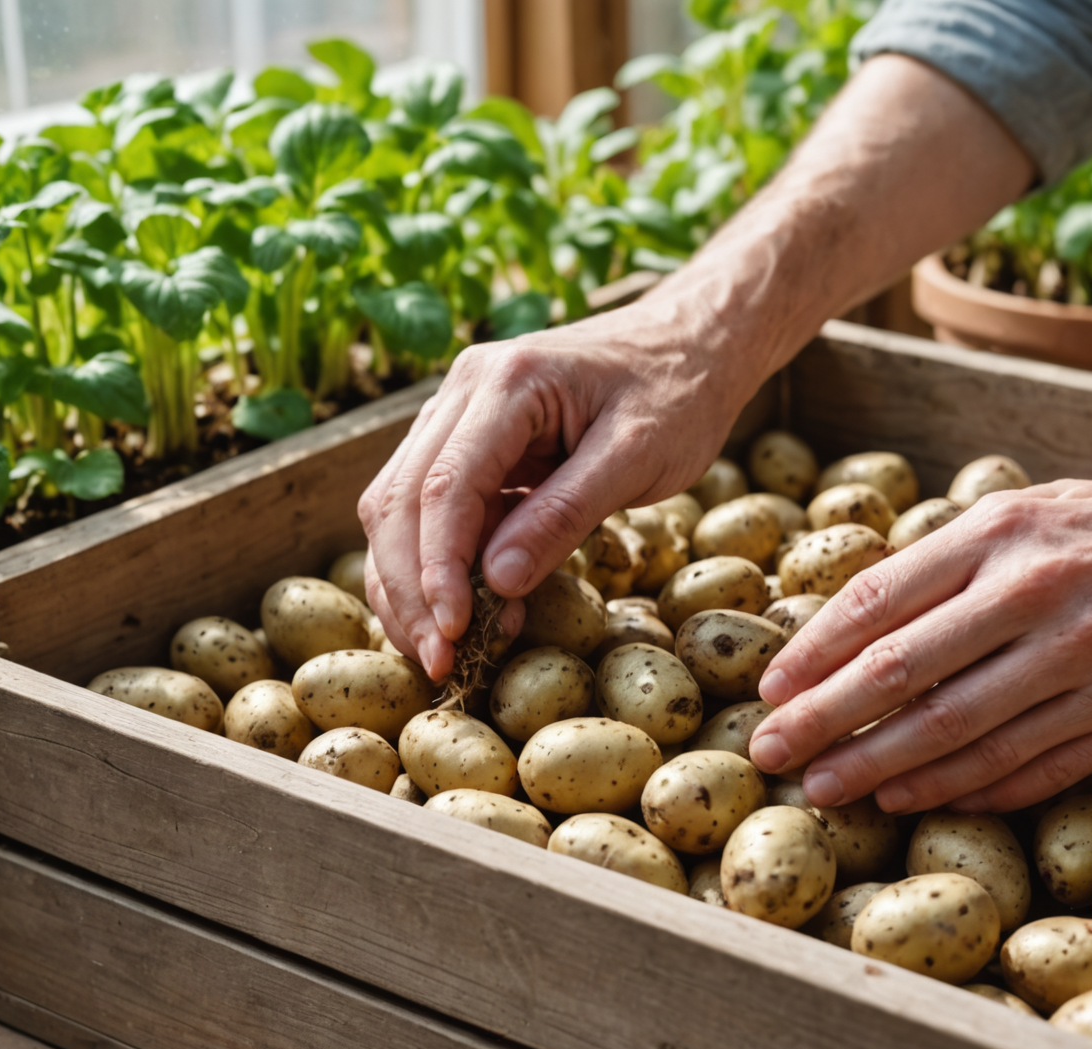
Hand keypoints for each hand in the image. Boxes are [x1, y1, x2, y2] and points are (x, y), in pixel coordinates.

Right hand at [358, 302, 749, 679]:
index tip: (455, 631)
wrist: (691, 343)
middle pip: (401, 500)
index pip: (445, 487)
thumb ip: (566, 514)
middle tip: (442, 661)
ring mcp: (459, 414)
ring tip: (446, 649)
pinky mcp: (469, 442)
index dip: (439, 568)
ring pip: (400, 507)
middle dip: (411, 589)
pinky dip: (439, 564)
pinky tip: (470, 612)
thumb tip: (496, 582)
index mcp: (506, 382)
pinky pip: (432, 510)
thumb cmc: (678, 393)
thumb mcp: (638, 457)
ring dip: (412, 583)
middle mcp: (464, 390)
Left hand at [746, 478, 1091, 812]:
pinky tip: (914, 800)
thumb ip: (956, 555)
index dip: (815, 652)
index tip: (771, 688)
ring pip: (960, 733)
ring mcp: (1088, 666)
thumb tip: (854, 614)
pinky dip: (963, 790)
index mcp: (1010, 532)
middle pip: (904, 674)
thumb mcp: (1042, 509)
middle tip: (772, 753)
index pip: (882, 599)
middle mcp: (1043, 596)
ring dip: (882, 769)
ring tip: (830, 790)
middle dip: (825, 721)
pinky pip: (1027, 768)